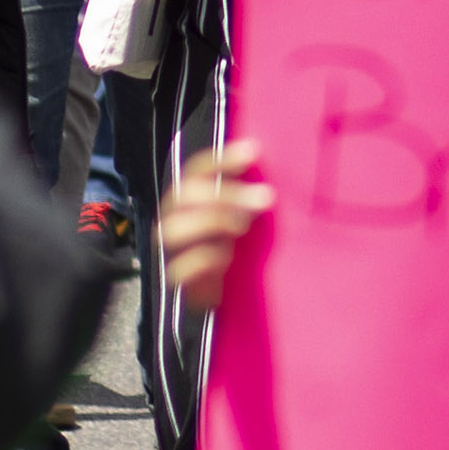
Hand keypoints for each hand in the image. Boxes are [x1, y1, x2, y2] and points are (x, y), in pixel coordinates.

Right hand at [158, 136, 271, 314]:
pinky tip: (226, 257)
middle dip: (225, 193)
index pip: (198, 170)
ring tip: (244, 226)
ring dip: (212, 221)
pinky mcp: (182, 281)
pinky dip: (203, 259)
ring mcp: (177, 250)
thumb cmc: (248, 251)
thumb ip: (254, 194)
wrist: (238, 298)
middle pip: (185, 194)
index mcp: (195, 200)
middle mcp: (180, 219)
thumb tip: (273, 164)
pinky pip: (179, 269)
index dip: (222, 159)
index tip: (253, 151)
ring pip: (175, 228)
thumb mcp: (255, 219)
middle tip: (266, 198)